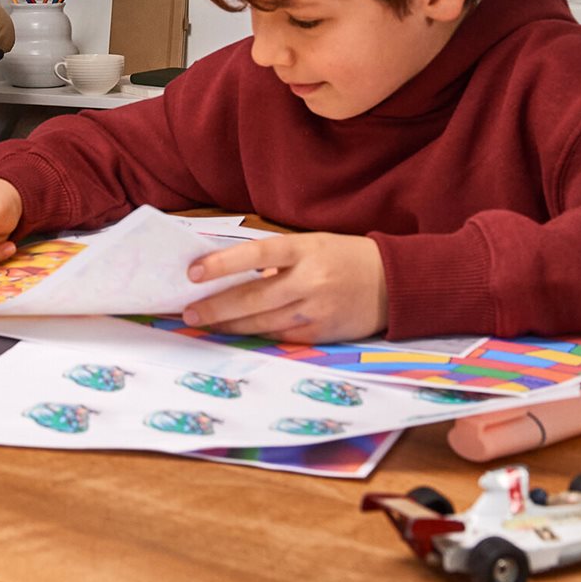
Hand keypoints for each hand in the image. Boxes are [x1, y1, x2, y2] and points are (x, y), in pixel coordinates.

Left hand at [180, 233, 387, 342]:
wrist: (392, 283)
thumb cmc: (344, 257)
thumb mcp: (312, 244)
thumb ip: (276, 257)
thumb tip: (230, 272)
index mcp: (306, 249)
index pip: (257, 253)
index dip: (223, 263)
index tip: (193, 272)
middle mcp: (310, 281)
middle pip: (253, 298)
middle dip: (216, 307)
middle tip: (188, 313)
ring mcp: (316, 310)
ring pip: (262, 323)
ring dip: (229, 325)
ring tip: (205, 324)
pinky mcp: (321, 334)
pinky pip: (280, 337)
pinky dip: (256, 335)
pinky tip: (237, 333)